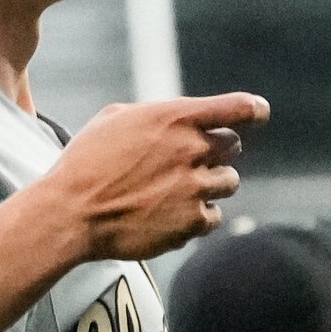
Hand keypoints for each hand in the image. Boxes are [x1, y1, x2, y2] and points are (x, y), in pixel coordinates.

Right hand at [30, 91, 267, 265]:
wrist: (71, 213)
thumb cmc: (84, 163)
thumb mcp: (114, 119)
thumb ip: (156, 115)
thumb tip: (174, 120)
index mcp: (176, 118)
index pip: (238, 108)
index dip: (253, 110)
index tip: (259, 114)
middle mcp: (192, 150)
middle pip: (233, 147)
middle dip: (215, 153)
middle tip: (190, 163)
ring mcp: (195, 188)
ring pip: (228, 183)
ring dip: (209, 186)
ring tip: (178, 192)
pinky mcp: (191, 223)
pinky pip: (213, 217)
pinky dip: (198, 217)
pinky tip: (172, 216)